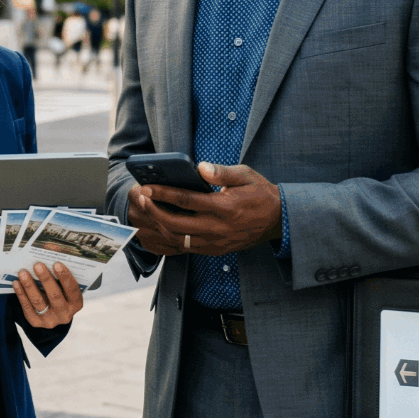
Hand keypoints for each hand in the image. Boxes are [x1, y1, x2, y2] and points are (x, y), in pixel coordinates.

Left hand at [13, 261, 84, 327]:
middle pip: (55, 296)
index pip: (73, 290)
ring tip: (23, 272)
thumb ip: (60, 275)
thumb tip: (50, 251)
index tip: (57, 263)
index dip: (65, 277)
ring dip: (30, 286)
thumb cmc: (60, 293)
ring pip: (38, 302)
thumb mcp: (64, 287)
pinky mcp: (36, 322)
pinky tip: (16, 283)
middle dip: (45, 279)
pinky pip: (27, 308)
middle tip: (37, 265)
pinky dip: (21, 294)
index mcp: (76, 303)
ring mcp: (50, 320)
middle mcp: (65, 314)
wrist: (52, 315)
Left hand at [124, 163, 280, 255]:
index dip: (163, 193)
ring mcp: (216, 242)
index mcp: (225, 207)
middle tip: (140, 199)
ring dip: (158, 226)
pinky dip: (169, 238)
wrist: (278, 220)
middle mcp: (218, 228)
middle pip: (176, 223)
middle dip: (154, 211)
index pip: (186, 200)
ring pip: (178, 239)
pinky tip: (159, 227)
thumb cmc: (260, 193)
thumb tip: (199, 167)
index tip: (147, 187)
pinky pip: (186, 248)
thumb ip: (222, 172)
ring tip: (146, 212)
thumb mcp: (246, 175)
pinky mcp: (215, 250)